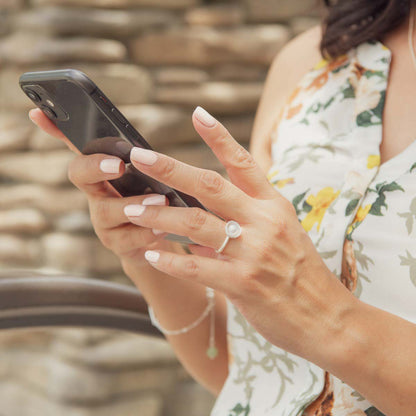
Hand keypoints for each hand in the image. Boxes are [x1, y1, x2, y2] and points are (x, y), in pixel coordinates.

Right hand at [28, 108, 171, 266]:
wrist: (157, 240)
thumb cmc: (149, 198)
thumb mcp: (146, 173)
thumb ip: (140, 153)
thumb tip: (139, 126)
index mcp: (102, 173)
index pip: (76, 146)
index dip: (56, 130)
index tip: (42, 115)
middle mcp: (96, 195)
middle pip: (79, 175)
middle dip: (95, 167)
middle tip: (118, 164)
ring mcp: (104, 222)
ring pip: (107, 211)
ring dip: (133, 204)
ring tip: (160, 199)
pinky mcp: (118, 245)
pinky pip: (128, 240)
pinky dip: (147, 233)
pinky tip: (164, 228)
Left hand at [123, 106, 354, 361]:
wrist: (327, 317)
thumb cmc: (301, 273)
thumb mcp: (280, 238)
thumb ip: (242, 226)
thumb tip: (198, 237)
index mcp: (273, 206)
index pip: (243, 163)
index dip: (219, 137)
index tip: (197, 113)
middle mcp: (264, 222)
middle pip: (210, 186)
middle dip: (171, 169)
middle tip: (139, 156)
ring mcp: (254, 252)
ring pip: (196, 224)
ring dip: (159, 216)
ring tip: (132, 210)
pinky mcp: (243, 284)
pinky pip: (197, 267)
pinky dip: (171, 260)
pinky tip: (151, 255)